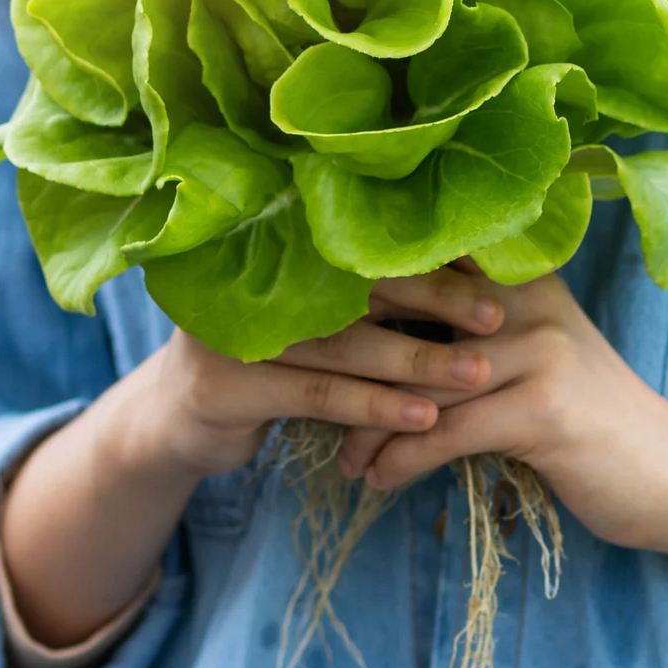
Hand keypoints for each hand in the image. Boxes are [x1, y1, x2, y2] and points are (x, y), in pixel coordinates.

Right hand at [92, 267, 506, 486]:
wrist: (172, 423)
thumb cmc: (269, 365)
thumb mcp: (313, 324)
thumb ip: (366, 298)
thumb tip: (470, 276)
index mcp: (279, 249)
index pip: (364, 244)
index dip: (429, 255)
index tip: (491, 268)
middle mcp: (253, 278)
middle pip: (359, 286)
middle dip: (434, 299)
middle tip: (495, 315)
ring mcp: (232, 330)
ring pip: (346, 344)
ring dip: (417, 360)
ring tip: (477, 373)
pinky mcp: (226, 386)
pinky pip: (319, 394)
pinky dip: (376, 405)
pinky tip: (424, 418)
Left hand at [334, 272, 667, 553]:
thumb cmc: (594, 424)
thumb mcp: (540, 359)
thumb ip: (481, 333)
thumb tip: (391, 334)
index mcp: (524, 278)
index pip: (427, 262)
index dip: (362, 286)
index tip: (307, 320)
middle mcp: (528, 302)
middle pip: (412, 311)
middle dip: (350, 354)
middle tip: (300, 387)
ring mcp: (538, 352)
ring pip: (421, 382)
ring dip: (368, 425)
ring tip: (337, 455)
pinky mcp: (541, 411)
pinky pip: (445, 432)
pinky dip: (400, 461)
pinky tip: (375, 480)